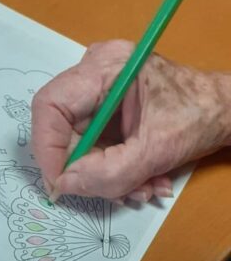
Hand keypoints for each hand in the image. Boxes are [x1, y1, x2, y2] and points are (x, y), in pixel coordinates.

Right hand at [32, 40, 230, 200]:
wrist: (223, 111)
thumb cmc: (198, 116)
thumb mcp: (154, 152)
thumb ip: (107, 174)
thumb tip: (64, 186)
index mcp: (106, 68)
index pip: (50, 107)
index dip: (48, 149)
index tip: (59, 184)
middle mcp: (95, 72)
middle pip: (63, 129)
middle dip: (86, 168)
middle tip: (113, 192)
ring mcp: (98, 89)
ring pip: (78, 142)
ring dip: (105, 174)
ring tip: (140, 188)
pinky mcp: (105, 106)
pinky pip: (94, 144)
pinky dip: (113, 168)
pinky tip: (141, 179)